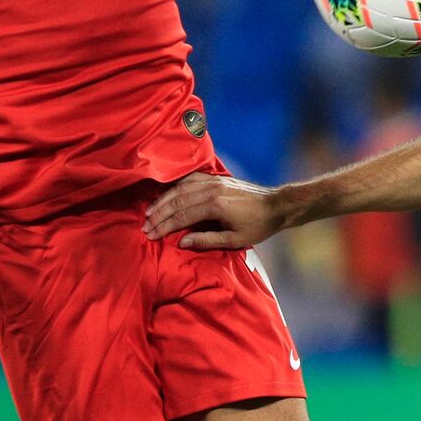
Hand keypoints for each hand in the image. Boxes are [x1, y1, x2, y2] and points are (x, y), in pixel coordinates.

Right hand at [143, 172, 293, 249]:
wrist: (276, 205)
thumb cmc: (258, 226)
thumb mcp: (234, 240)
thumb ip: (207, 241)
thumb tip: (181, 242)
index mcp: (215, 206)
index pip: (181, 216)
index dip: (163, 226)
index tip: (149, 235)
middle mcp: (211, 190)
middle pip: (177, 201)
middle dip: (158, 214)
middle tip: (144, 225)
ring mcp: (214, 182)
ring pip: (181, 189)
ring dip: (163, 200)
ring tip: (150, 211)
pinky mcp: (217, 178)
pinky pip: (191, 180)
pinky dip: (176, 186)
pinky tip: (168, 193)